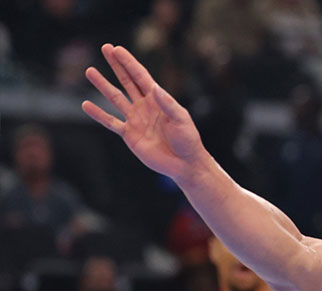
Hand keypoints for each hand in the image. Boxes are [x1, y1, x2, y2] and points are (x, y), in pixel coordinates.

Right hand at [82, 44, 206, 179]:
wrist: (184, 164)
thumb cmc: (188, 140)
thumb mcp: (181, 120)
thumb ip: (168, 104)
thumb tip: (154, 87)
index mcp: (159, 100)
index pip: (140, 77)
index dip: (129, 62)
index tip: (116, 49)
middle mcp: (145, 106)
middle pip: (127, 81)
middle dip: (116, 65)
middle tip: (105, 48)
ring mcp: (136, 120)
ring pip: (115, 98)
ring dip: (102, 85)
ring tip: (90, 71)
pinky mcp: (129, 135)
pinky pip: (111, 122)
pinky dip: (98, 114)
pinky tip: (86, 105)